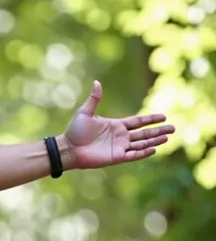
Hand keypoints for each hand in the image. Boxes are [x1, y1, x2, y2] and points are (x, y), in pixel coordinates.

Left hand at [60, 81, 174, 170]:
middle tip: (173, 129)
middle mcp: (120, 136)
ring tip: (167, 138)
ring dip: (154, 141)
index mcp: (116, 125)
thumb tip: (96, 82)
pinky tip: (153, 148)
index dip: (151, 119)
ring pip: (141, 144)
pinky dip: (143, 152)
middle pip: (144, 133)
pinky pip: (133, 155)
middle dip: (158, 131)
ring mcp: (119, 147)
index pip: (138, 122)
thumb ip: (94, 98)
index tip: (163, 117)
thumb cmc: (75, 131)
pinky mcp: (116, 158)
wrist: (68, 148)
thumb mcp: (85, 112)